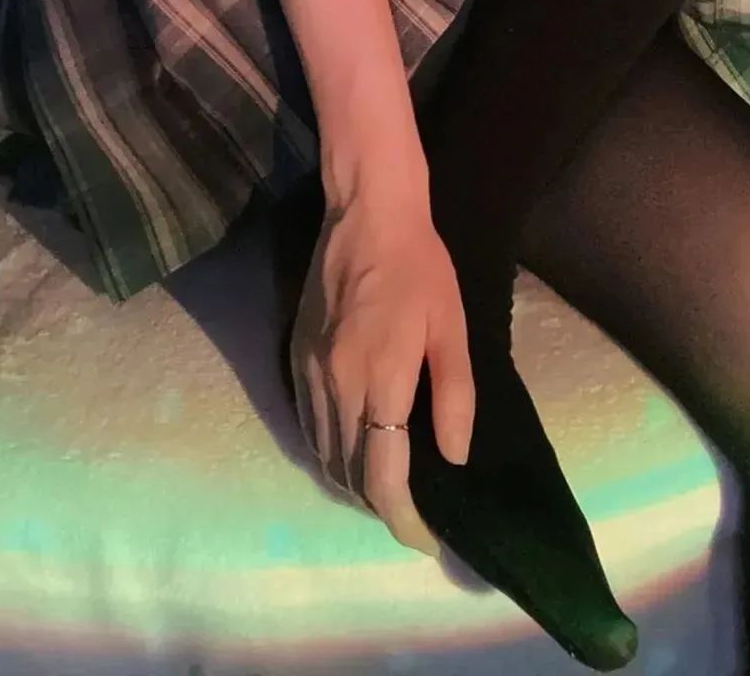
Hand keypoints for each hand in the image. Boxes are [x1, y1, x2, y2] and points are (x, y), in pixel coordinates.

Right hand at [287, 191, 474, 553]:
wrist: (366, 211)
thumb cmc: (419, 265)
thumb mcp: (451, 327)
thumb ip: (453, 395)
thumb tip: (453, 458)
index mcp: (379, 379)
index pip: (382, 476)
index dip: (403, 519)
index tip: (426, 537)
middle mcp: (336, 384)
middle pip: (349, 474)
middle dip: (381, 506)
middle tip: (414, 513)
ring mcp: (309, 371)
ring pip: (325, 455)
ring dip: (353, 484)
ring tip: (387, 490)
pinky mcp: (295, 356)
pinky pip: (309, 425)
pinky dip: (331, 452)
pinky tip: (353, 449)